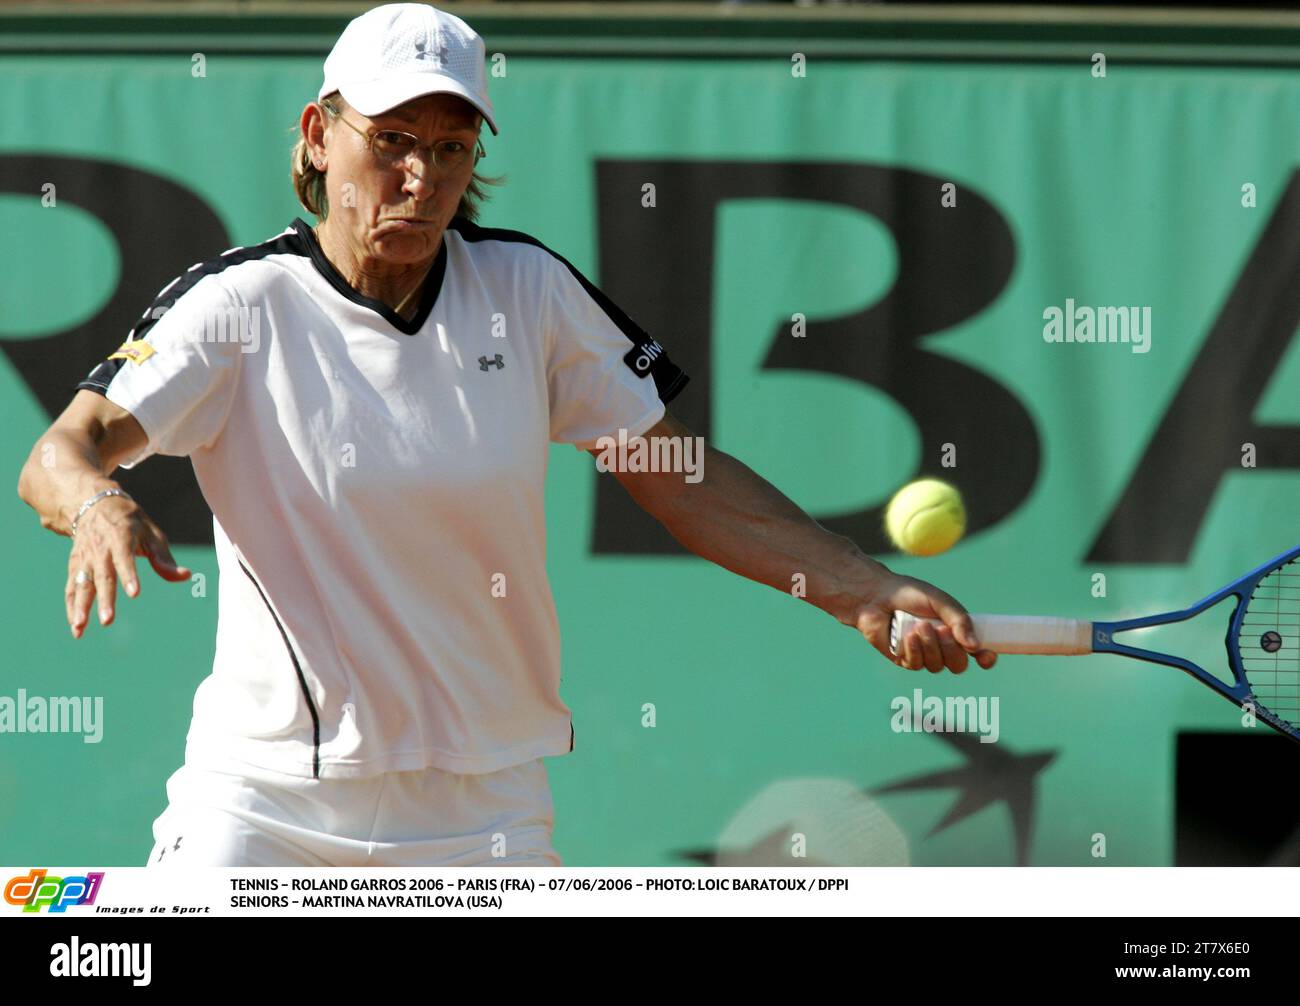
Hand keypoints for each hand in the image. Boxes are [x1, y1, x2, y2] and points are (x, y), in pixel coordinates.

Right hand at [65, 494, 190, 637]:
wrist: (92, 504)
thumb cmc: (130, 521)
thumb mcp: (151, 532)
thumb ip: (164, 558)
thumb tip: (185, 576)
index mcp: (120, 536)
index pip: (125, 557)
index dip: (129, 575)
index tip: (135, 593)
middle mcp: (99, 549)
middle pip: (102, 577)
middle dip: (104, 599)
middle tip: (108, 621)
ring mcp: (84, 558)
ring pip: (81, 584)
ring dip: (80, 607)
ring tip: (80, 628)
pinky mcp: (75, 565)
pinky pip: (72, 588)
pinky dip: (71, 606)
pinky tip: (76, 626)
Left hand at [848, 572, 996, 673]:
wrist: (876, 596)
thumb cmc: (909, 594)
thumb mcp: (939, 601)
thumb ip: (958, 620)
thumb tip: (975, 646)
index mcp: (955, 631)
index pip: (977, 652)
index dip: (985, 659)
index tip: (986, 656)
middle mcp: (942, 647)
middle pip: (958, 665)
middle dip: (951, 650)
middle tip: (941, 630)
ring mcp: (924, 656)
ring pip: (937, 666)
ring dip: (930, 646)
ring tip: (919, 626)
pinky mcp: (905, 660)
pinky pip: (916, 665)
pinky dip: (914, 650)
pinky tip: (907, 635)